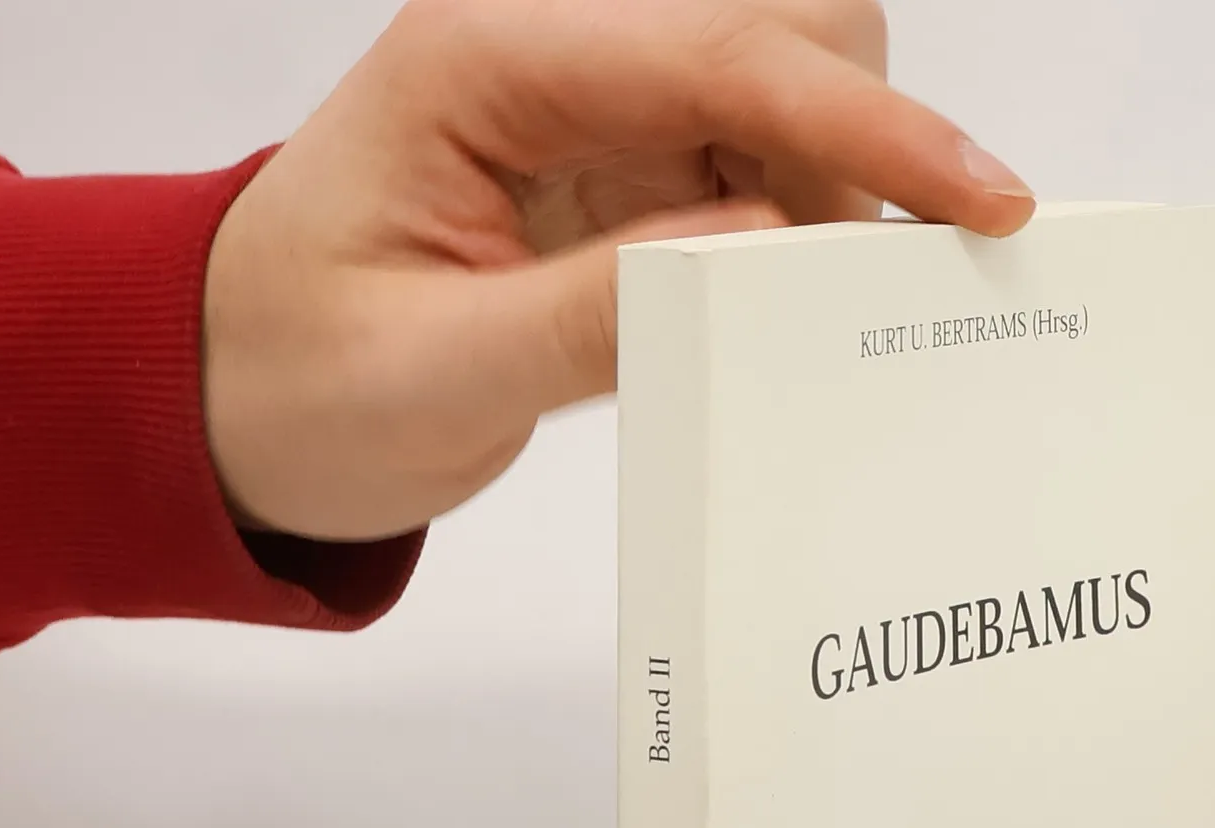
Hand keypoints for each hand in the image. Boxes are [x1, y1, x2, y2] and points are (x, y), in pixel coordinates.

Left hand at [201, 0, 1034, 541]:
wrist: (232, 403)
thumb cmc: (298, 384)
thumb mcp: (441, 372)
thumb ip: (602, 312)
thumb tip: (773, 262)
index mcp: (489, 61)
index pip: (724, 57)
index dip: (869, 127)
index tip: (982, 204)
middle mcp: (554, 55)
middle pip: (783, 28)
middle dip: (858, 143)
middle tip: (855, 287)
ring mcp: (592, 111)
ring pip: (789, 95)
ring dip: (835, 193)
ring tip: (802, 316)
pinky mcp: (618, 175)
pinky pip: (756, 173)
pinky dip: (801, 231)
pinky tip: (781, 310)